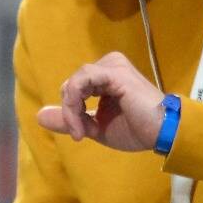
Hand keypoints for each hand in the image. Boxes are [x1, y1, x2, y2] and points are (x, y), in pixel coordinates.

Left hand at [35, 51, 165, 152]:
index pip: (73, 89)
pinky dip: (74, 103)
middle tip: (80, 133)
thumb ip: (69, 120)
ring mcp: (112, 67)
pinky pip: (80, 81)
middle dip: (70, 112)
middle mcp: (108, 67)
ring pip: (73, 84)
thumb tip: (38, 115)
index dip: (69, 113)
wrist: (163, 133)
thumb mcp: (94, 127)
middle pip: (70, 85)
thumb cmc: (136, 129)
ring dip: (71, 110)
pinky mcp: (114, 72)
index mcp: (105, 77)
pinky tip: (81, 123)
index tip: (78, 136)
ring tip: (81, 130)